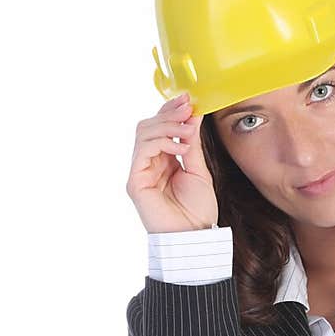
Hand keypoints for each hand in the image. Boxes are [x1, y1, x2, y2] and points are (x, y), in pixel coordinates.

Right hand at [126, 93, 219, 233]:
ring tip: (188, 130)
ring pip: (143, 133)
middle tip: (188, 107)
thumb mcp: (199, 170)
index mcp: (163, 159)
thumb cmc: (197, 211)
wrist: (194, 237)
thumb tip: (192, 114)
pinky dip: (162, 142)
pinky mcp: (135, 182)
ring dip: (167, 125)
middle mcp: (148, 163)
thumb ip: (192, 143)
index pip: (160, 126)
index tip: (188, 98)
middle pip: (148, 125)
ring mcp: (140, 171)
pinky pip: (142, 151)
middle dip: (168, 113)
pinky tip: (181, 148)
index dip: (171, 110)